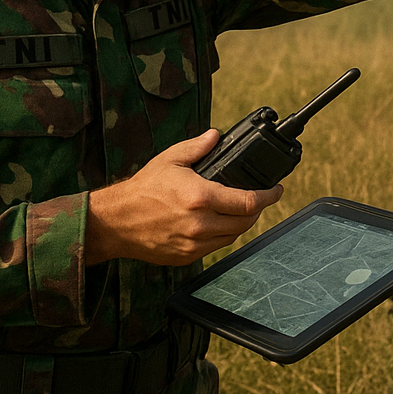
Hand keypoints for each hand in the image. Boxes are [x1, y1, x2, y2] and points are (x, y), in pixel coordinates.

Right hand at [86, 129, 283, 265]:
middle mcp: (200, 224)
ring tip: (242, 208)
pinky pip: (215, 247)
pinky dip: (223, 235)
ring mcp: (193, 244)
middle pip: (246, 222)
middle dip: (258, 209)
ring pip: (233, 237)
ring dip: (242, 223)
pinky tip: (220, 222)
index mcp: (201, 198)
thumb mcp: (171, 158)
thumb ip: (199, 147)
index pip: (248, 202)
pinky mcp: (186, 257)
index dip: (269, 196)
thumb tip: (217, 136)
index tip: (277, 190)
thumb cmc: (142, 189)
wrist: (115, 222)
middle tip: (261, 197)